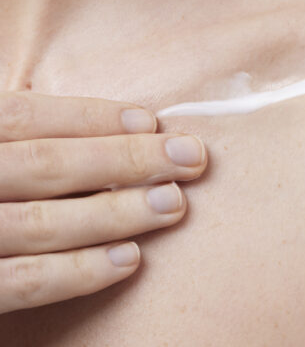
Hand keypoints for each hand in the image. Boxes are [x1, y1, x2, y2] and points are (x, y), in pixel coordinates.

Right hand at [0, 91, 207, 313]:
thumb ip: (13, 137)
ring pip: (41, 223)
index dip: (92, 117)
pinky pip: (18, 284)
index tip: (151, 119)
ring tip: (172, 203)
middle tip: (190, 157)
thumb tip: (107, 128)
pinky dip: (76, 272)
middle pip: (46, 164)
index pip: (27, 117)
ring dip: (115, 213)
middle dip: (125, 159)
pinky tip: (128, 259)